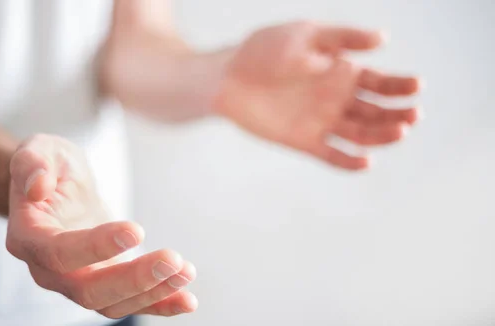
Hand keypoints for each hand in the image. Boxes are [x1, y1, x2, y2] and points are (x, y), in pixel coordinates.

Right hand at [6, 134, 196, 318]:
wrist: (53, 187)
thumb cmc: (48, 167)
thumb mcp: (39, 150)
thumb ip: (31, 163)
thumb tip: (37, 186)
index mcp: (28, 237)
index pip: (59, 252)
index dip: (97, 246)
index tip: (137, 230)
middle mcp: (47, 269)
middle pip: (87, 290)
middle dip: (133, 280)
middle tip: (172, 261)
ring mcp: (74, 281)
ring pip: (111, 304)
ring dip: (152, 292)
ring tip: (186, 271)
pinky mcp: (102, 283)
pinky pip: (129, 303)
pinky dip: (158, 304)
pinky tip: (187, 299)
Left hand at [214, 21, 421, 169]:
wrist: (226, 77)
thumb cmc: (263, 50)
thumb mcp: (305, 34)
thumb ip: (341, 38)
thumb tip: (382, 39)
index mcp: (340, 73)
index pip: (379, 83)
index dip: (400, 86)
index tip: (417, 86)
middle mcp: (335, 100)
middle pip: (375, 111)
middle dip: (398, 113)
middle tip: (413, 114)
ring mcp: (321, 122)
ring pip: (360, 134)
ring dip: (382, 136)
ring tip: (400, 133)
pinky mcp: (303, 141)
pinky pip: (331, 155)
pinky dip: (348, 161)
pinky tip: (366, 162)